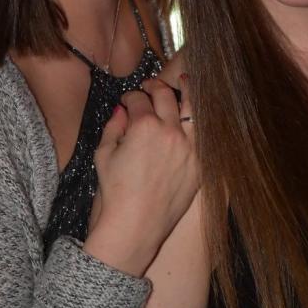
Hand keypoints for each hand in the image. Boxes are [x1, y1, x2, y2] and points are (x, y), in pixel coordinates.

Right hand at [84, 75, 196, 276]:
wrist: (134, 226)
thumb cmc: (114, 192)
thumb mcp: (103, 154)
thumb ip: (113, 126)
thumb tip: (121, 110)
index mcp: (144, 126)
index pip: (138, 99)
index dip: (130, 96)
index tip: (126, 100)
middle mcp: (170, 131)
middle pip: (165, 96)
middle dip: (154, 86)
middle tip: (149, 87)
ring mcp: (189, 147)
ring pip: (193, 108)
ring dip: (188, 91)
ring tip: (185, 81)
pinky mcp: (199, 163)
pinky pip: (203, 135)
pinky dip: (198, 121)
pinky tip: (196, 114)